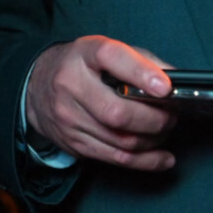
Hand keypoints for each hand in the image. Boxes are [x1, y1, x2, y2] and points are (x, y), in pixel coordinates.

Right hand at [24, 36, 178, 170]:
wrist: (37, 86)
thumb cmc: (82, 66)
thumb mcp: (107, 50)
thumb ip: (142, 60)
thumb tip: (176, 79)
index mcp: (84, 54)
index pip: (112, 58)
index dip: (141, 73)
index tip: (166, 87)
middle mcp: (72, 85)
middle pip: (117, 112)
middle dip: (154, 119)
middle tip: (172, 115)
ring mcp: (70, 117)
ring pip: (120, 140)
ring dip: (153, 139)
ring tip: (166, 130)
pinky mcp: (73, 143)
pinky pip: (115, 158)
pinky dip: (145, 161)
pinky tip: (163, 158)